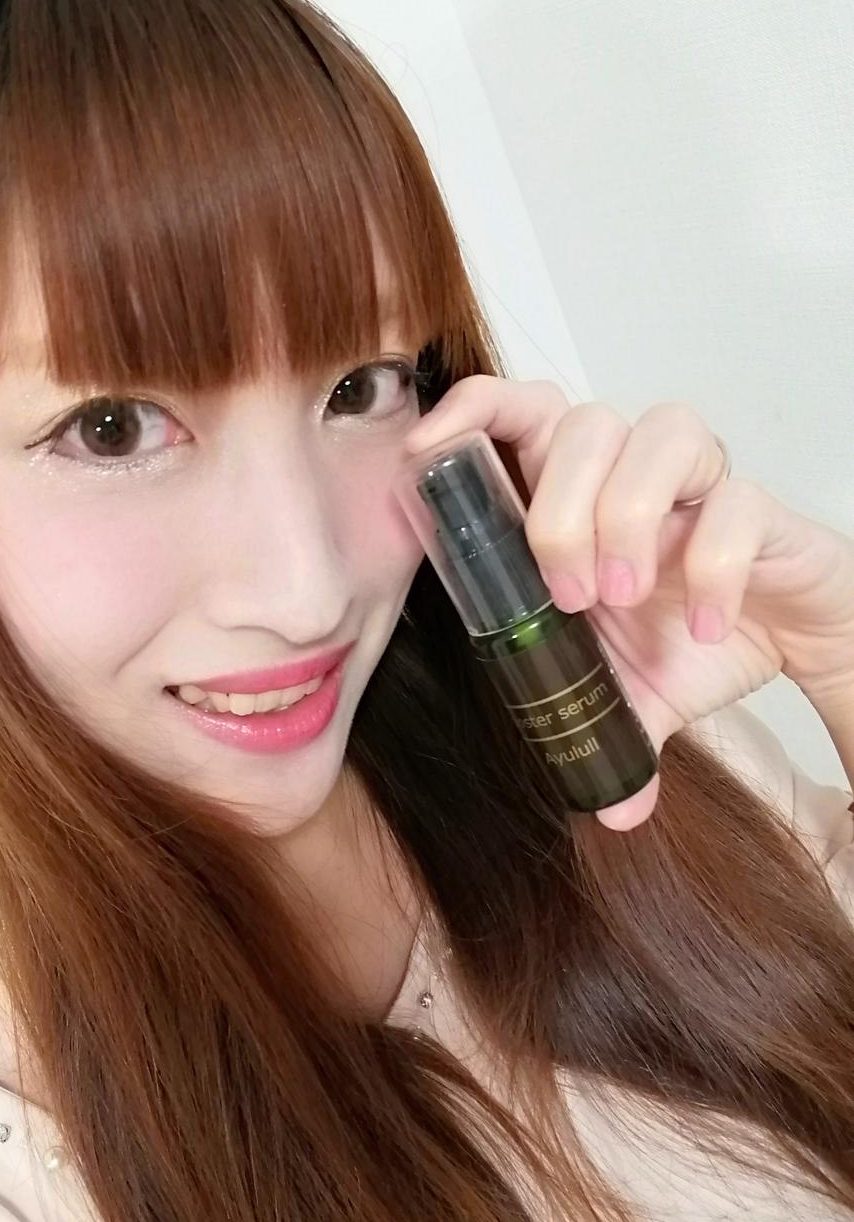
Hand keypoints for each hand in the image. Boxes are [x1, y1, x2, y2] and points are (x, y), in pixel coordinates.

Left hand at [404, 377, 853, 830]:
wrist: (796, 638)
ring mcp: (700, 486)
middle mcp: (634, 477)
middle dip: (559, 510)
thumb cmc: (694, 639)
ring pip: (660, 433)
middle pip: (583, 425)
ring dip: (626, 517)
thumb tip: (603, 809)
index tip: (426, 450)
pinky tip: (703, 625)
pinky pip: (737, 505)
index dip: (475, 411)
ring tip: (624, 598)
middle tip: (568, 598)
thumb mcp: (631, 693)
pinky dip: (712, 566)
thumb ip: (597, 731)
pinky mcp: (763, 509)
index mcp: (581, 500)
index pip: (524, 416)